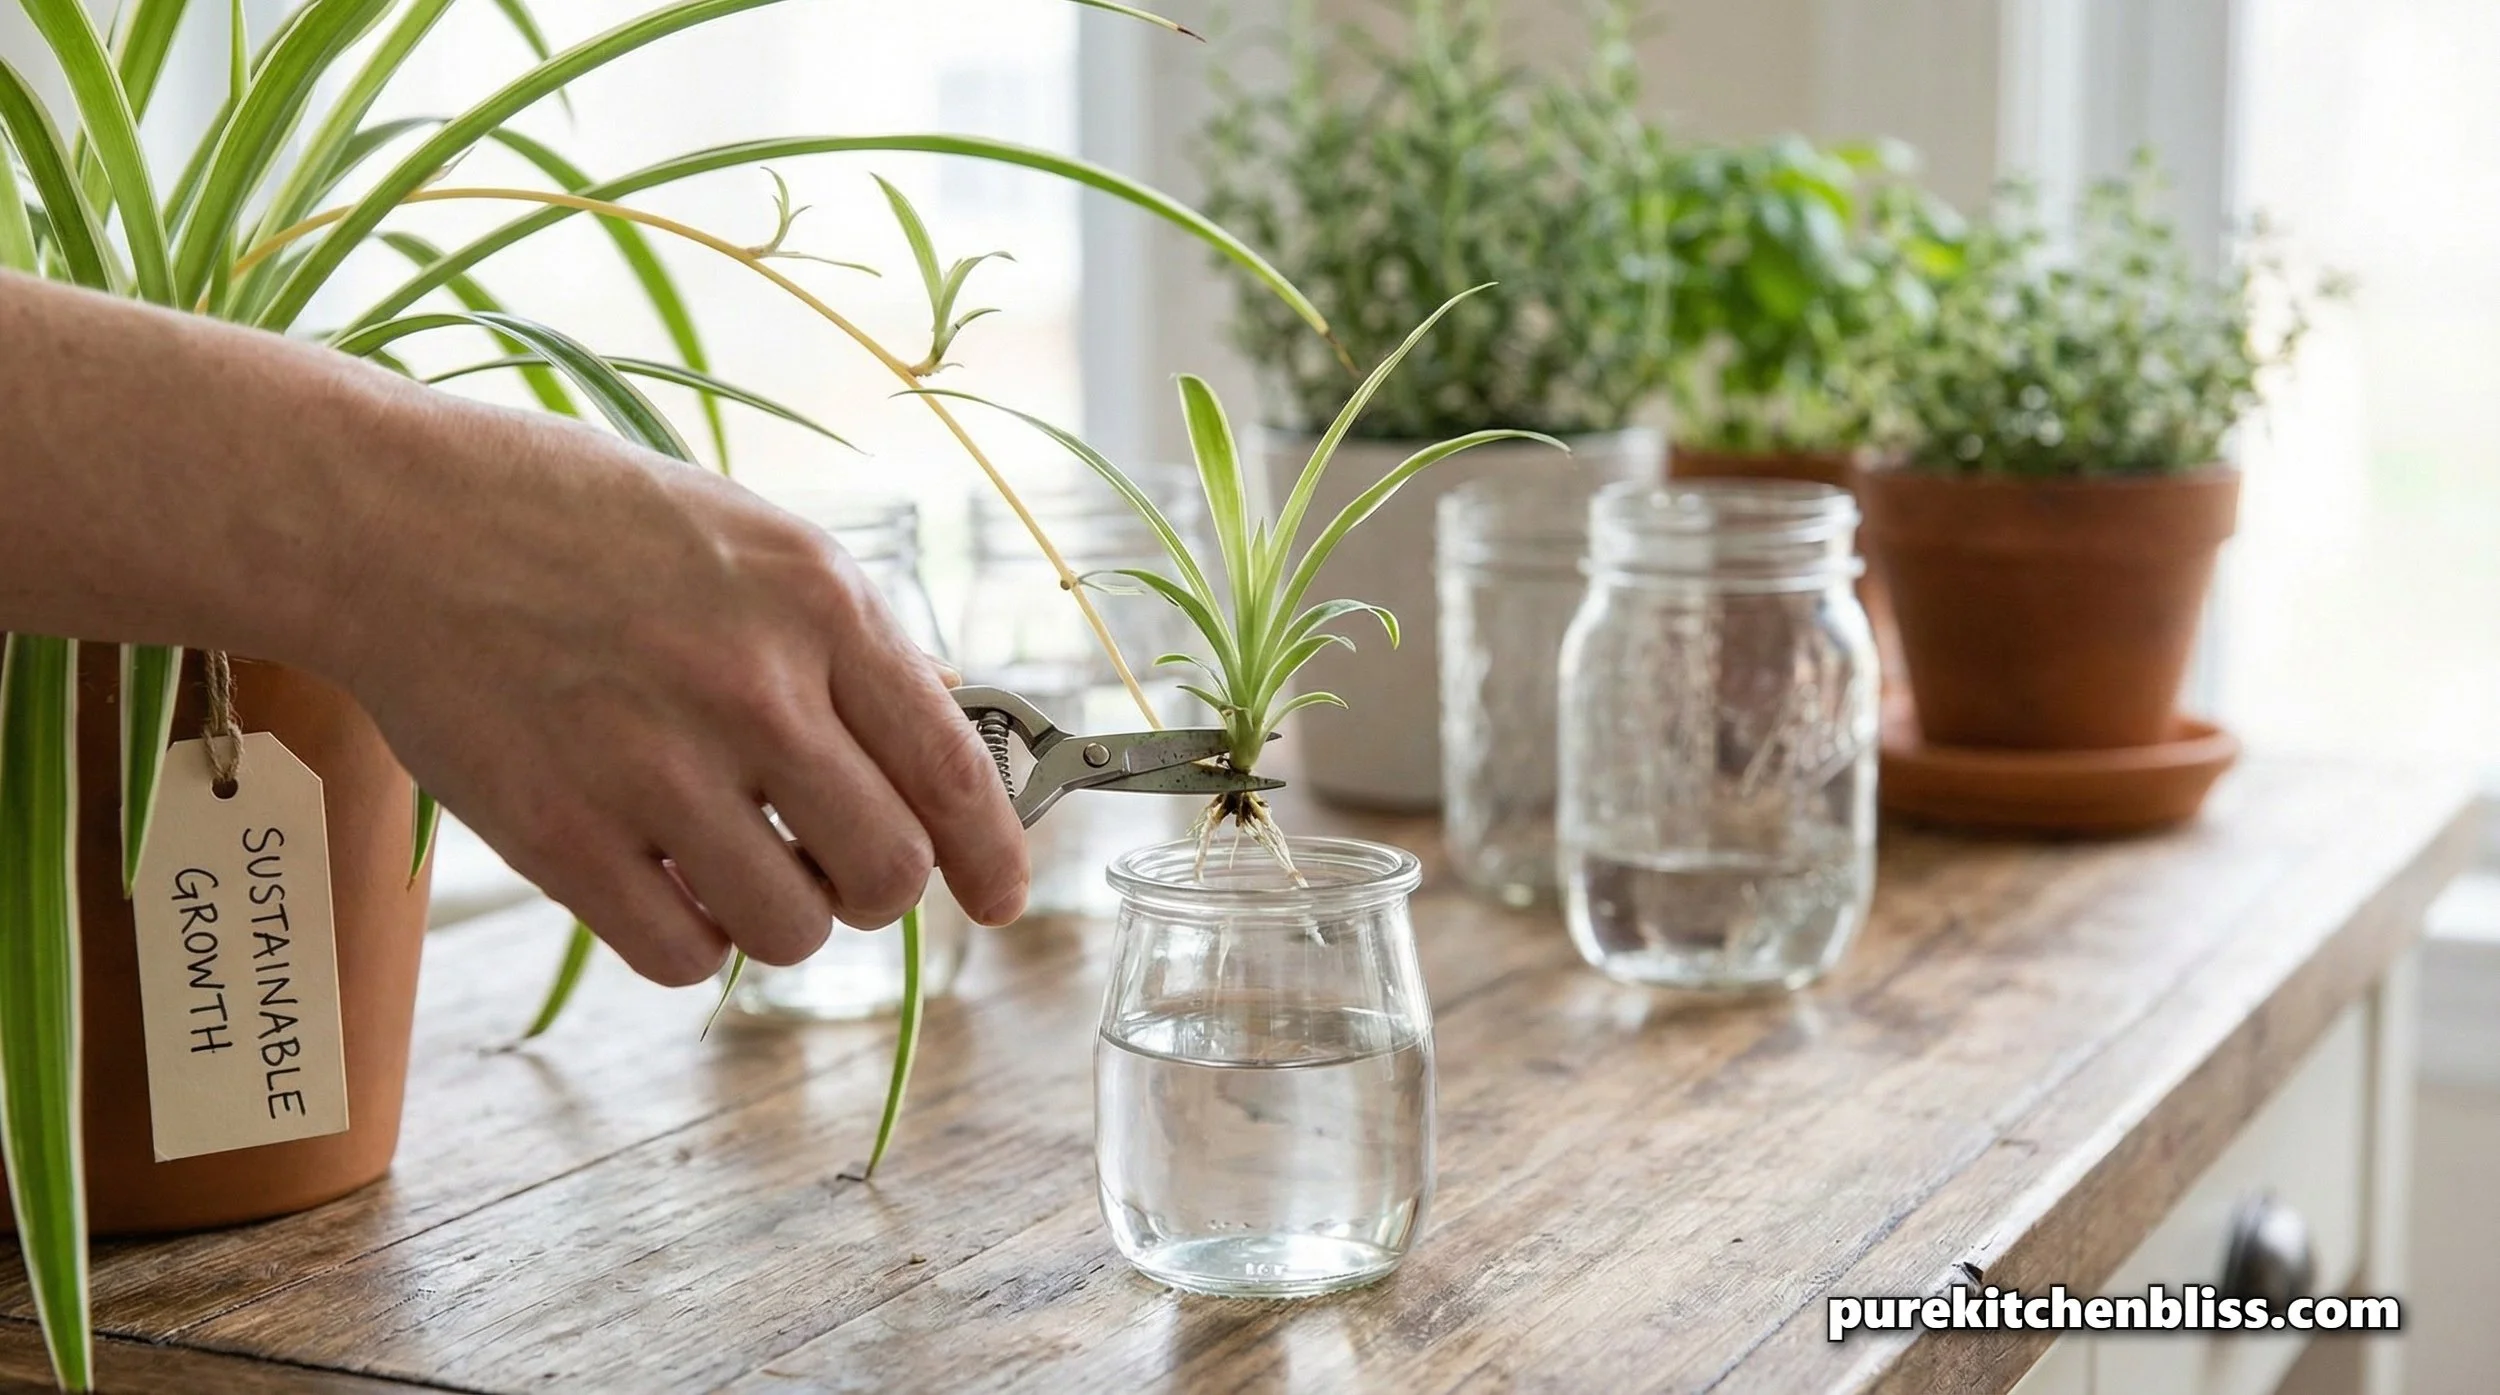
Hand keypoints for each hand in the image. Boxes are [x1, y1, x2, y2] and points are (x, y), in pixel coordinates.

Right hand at [329, 399, 1028, 986]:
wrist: (392, 519)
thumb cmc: (578, 518)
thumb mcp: (748, 536)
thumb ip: (848, 637)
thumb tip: (947, 723)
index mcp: (817, 604)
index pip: (951, 769)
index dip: (994, 855)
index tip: (1003, 897)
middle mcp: (751, 688)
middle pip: (886, 871)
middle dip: (878, 890)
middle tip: (839, 868)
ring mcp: (653, 768)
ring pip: (792, 930)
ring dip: (782, 919)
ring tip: (739, 864)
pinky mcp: (561, 837)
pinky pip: (683, 956)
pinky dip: (693, 942)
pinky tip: (668, 885)